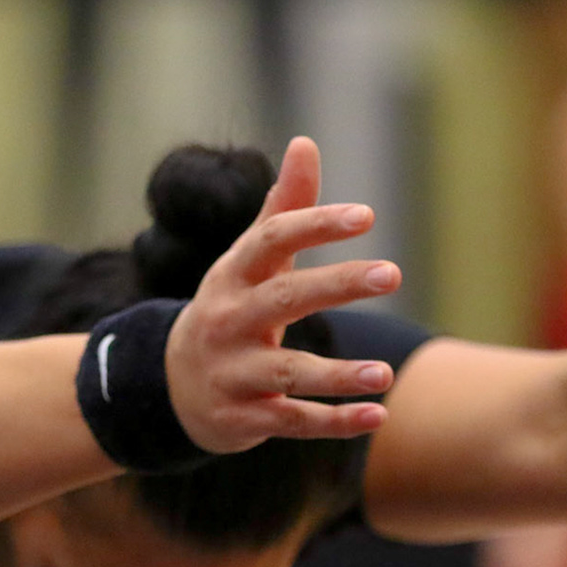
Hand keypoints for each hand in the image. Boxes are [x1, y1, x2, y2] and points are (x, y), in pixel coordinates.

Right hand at [164, 136, 402, 453]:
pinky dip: (333, 422)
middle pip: (284, 298)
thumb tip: (305, 143)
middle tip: (394, 273)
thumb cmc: (230, 308)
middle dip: (338, 285)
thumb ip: (283, 207)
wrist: (171, 386)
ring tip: (385, 373)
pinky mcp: (243, 418)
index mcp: (233, 274)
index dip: (316, 224)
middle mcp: (228, 320)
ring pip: (288, 371)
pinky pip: (292, 420)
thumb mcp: (249, 261)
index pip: (272, 239)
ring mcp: (233, 372)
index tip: (366, 215)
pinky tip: (376, 415)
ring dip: (337, 374)